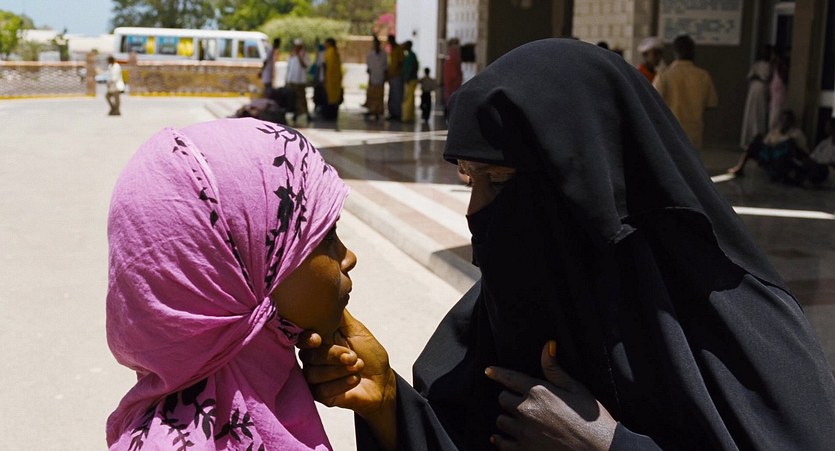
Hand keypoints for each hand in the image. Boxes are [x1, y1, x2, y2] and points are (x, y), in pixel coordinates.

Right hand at [297, 309, 395, 419]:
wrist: (382, 381)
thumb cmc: (369, 354)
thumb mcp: (357, 331)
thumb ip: (340, 316)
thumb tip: (329, 292)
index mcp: (320, 340)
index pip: (302, 338)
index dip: (306, 339)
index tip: (318, 339)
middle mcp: (314, 358)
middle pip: (308, 356)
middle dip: (332, 355)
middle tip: (352, 357)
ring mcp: (315, 378)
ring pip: (312, 374)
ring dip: (338, 370)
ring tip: (357, 367)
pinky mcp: (320, 396)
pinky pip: (320, 391)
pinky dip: (340, 385)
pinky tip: (354, 380)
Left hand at [485, 340, 615, 450]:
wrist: (599, 450)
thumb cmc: (591, 419)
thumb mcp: (576, 389)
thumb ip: (555, 369)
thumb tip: (547, 346)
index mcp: (538, 391)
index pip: (509, 378)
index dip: (497, 373)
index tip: (488, 371)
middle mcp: (526, 410)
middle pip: (503, 399)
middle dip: (509, 399)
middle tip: (521, 402)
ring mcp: (523, 432)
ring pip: (501, 421)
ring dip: (508, 419)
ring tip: (519, 421)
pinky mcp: (523, 450)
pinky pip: (502, 443)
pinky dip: (501, 440)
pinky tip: (503, 438)